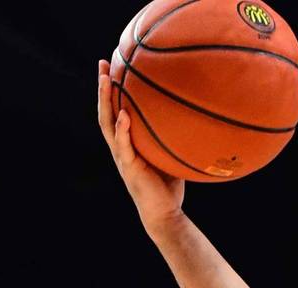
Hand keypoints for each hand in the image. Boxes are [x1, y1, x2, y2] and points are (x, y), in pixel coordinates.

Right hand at [97, 59, 185, 233]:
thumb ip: (173, 138)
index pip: (116, 111)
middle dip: (103, 87)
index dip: (112, 91)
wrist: (165, 214)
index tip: (112, 67)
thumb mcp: (170, 155)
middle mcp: (121, 148)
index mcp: (128, 144)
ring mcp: (122, 157)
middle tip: (102, 63)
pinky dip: (123, 130)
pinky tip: (124, 114)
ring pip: (108, 124)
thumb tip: (194, 117)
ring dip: (105, 102)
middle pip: (106, 112)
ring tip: (105, 80)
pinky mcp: (129, 168)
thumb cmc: (169, 186)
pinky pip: (124, 146)